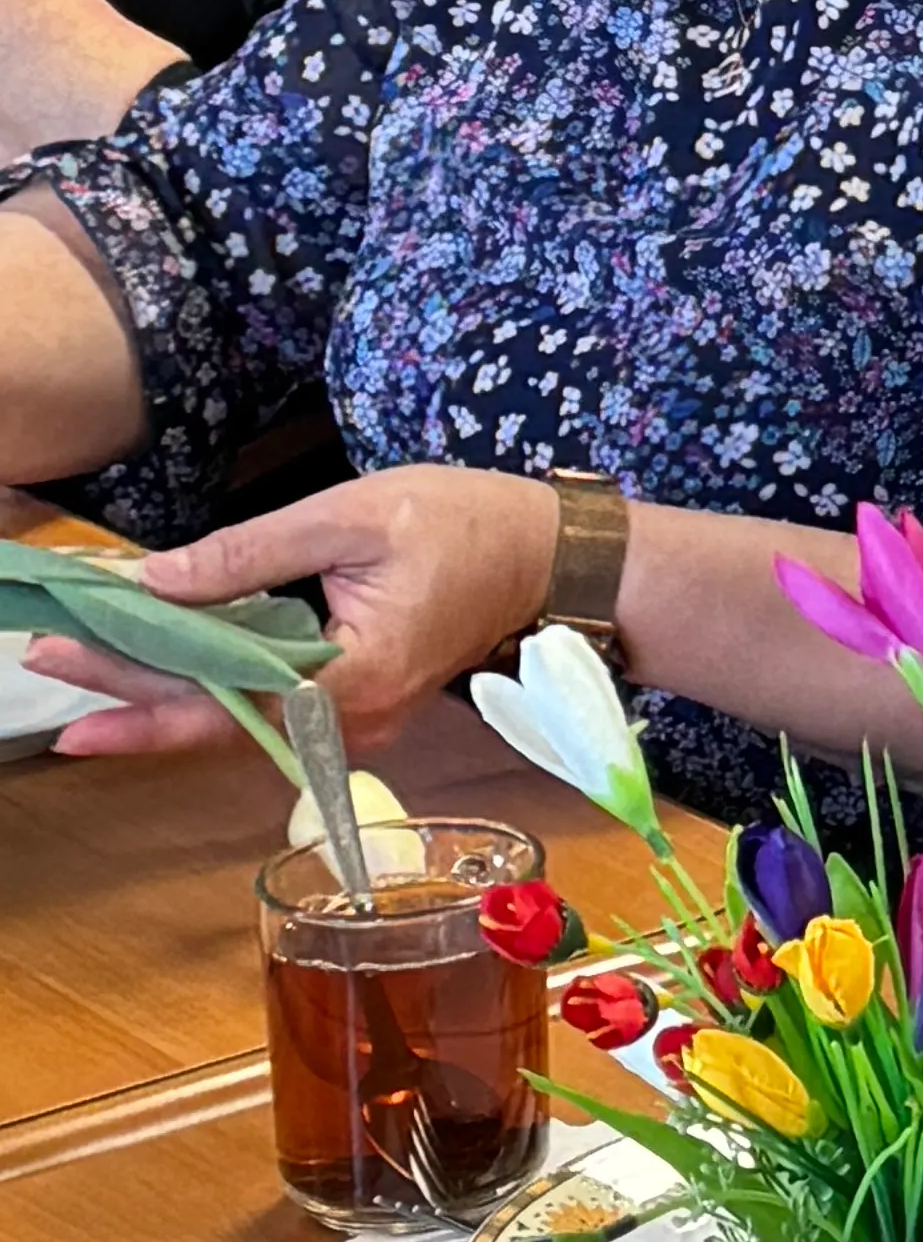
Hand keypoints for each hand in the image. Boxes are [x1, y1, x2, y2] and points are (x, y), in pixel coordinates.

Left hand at [29, 467, 551, 759]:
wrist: (553, 557)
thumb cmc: (467, 523)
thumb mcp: (355, 516)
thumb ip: (251, 554)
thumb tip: (156, 579)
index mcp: (350, 679)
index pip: (218, 698)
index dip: (134, 684)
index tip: (67, 660)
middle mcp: (348, 723)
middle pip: (217, 723)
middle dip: (128, 694)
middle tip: (50, 660)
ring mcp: (354, 725)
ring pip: (239, 721)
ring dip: (163, 693)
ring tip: (89, 662)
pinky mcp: (356, 710)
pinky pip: (270, 708)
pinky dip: (212, 685)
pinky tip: (166, 662)